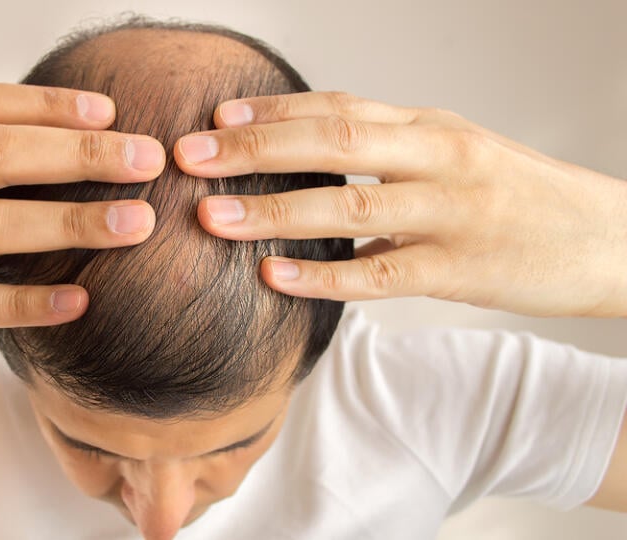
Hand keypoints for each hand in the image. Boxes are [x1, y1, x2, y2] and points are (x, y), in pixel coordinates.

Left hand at [174, 92, 626, 317]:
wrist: (605, 238)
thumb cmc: (515, 196)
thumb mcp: (452, 155)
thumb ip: (386, 153)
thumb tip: (309, 161)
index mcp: (428, 127)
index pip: (338, 109)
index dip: (272, 112)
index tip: (215, 118)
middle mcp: (437, 158)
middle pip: (332, 145)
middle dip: (254, 149)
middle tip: (192, 157)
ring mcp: (450, 213)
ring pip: (349, 206)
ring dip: (274, 210)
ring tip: (212, 216)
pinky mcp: (460, 270)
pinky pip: (380, 273)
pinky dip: (323, 274)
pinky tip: (275, 276)